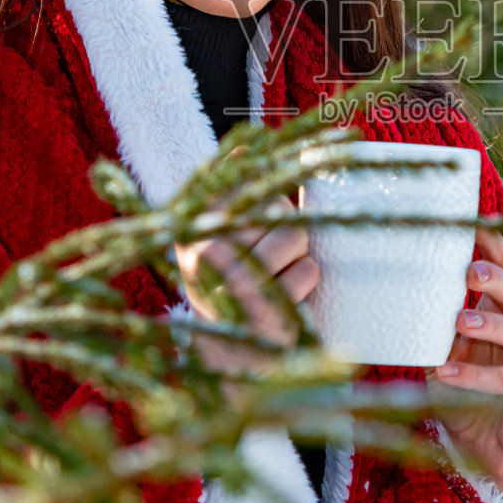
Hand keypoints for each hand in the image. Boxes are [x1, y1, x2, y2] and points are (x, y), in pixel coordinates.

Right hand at [173, 195, 319, 374]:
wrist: (227, 356)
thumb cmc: (226, 282)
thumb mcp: (213, 236)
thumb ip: (228, 192)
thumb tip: (245, 146)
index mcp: (193, 227)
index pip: (251, 190)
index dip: (264, 208)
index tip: (253, 231)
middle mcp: (207, 252)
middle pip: (277, 208)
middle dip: (284, 230)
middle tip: (265, 258)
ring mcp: (235, 283)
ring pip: (295, 235)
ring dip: (297, 254)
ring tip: (276, 274)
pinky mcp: (268, 310)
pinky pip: (309, 269)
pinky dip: (305, 280)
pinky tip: (284, 295)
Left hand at [431, 226, 502, 499]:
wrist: (486, 451)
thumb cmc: (464, 390)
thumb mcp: (447, 349)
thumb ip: (439, 321)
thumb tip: (401, 285)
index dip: (496, 248)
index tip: (475, 225)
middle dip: (498, 280)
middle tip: (470, 270)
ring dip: (493, 324)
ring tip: (460, 321)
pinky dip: (477, 377)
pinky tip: (445, 372)